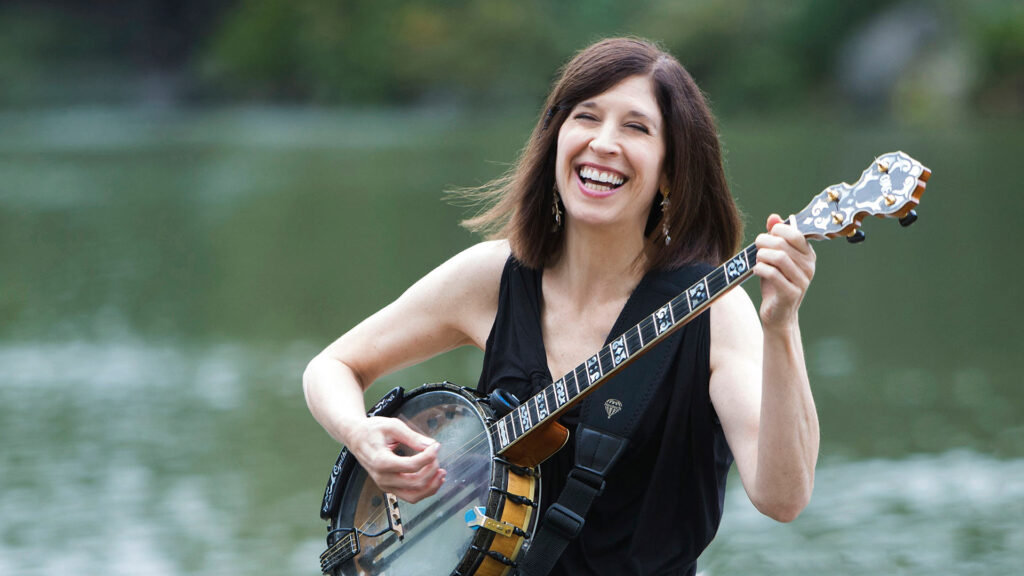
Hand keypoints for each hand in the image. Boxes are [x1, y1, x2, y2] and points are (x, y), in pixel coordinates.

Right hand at [347, 416, 445, 502]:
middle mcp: (382, 478)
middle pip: (415, 482)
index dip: (429, 457)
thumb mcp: (392, 426)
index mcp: (381, 461)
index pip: (412, 466)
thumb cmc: (371, 430)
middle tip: (436, 454)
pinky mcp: (389, 488)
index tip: (436, 446)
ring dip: (431, 486)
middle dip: (432, 469)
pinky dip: (424, 490)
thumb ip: (412, 437)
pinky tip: (434, 479)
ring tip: (441, 472)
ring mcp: (385, 485)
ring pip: (414, 496)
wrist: (356, 437)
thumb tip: (430, 445)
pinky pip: (410, 496)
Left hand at [753, 214, 815, 328]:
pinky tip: (757, 270)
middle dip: (764, 242)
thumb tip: (773, 217)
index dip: (778, 230)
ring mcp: (802, 281)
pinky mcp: (791, 293)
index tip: (767, 236)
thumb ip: (775, 237)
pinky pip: (773, 274)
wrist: (778, 314)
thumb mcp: (775, 258)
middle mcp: (809, 267)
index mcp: (808, 255)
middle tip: (756, 247)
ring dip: (762, 256)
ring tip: (757, 260)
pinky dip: (760, 269)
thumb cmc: (776, 283)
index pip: (796, 234)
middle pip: (783, 244)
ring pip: (779, 258)